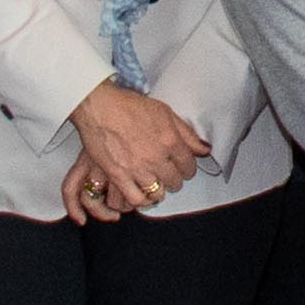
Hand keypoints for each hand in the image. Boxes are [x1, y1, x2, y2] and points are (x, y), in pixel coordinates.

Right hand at [64, 81, 206, 221]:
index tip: (182, 167)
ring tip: (156, 185)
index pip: (189, 166)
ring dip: (159, 190)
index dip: (187, 168)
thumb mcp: (165, 112)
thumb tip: (204, 149)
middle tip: (168, 174)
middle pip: (175, 181)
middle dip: (174, 179)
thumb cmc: (130, 105)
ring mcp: (137, 168)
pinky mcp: (118, 175)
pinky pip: (136, 198)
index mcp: (170, 140)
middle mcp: (156, 157)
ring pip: (157, 192)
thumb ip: (187, 133)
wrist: (99, 106)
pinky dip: (141, 199)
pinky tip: (141, 193)